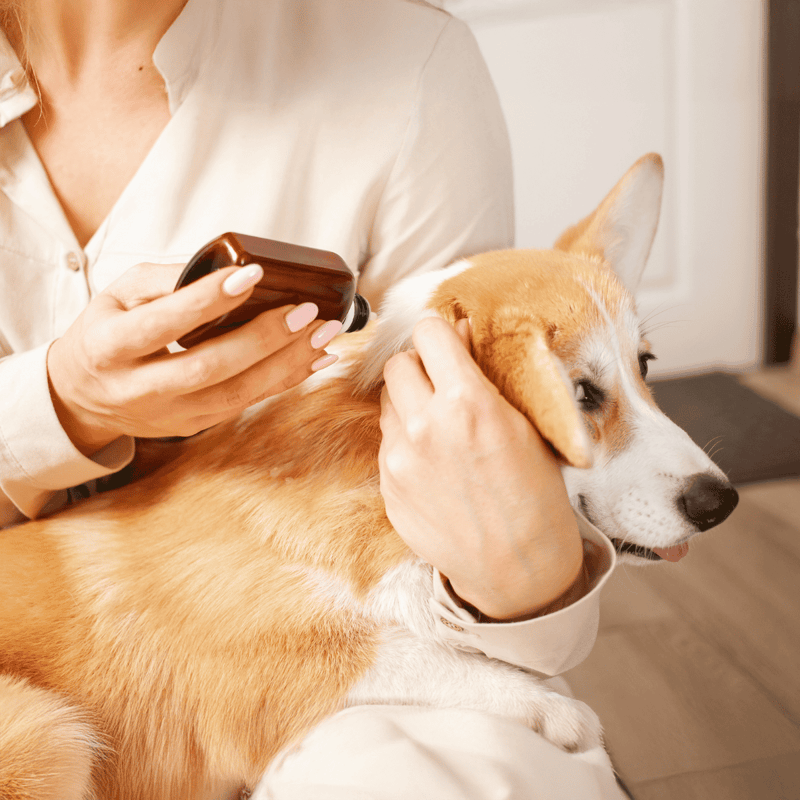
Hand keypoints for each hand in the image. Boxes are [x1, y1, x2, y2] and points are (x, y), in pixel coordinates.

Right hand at [47, 262, 340, 454]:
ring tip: (323, 334)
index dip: (207, 300)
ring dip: (286, 363)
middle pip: (208, 367)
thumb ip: (166, 280)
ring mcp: (170, 414)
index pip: (162, 324)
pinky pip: (247, 404)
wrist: (85, 397)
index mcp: (110, 347)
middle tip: (304, 310)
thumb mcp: (118, 295)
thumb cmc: (108, 333)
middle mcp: (138, 388)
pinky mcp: (194, 425)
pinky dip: (286, 380)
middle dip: (263, 338)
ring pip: (236, 393)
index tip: (250, 275)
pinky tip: (315, 359)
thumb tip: (227, 265)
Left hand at [379, 317, 582, 619]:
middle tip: (442, 385)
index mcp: (467, 404)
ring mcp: (400, 460)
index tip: (448, 344)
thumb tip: (460, 333)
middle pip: (398, 364)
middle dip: (419, 367)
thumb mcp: (525, 426)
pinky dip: (405, 442)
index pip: (428, 333)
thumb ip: (485, 375)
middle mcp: (425, 427)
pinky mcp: (387, 487)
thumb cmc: (535, 497)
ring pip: (388, 403)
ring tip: (440, 428)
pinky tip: (434, 463)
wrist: (517, 568)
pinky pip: (387, 443)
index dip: (440, 335)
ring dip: (408, 403)